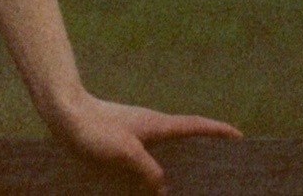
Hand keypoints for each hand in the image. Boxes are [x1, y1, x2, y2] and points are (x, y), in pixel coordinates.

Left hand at [51, 93, 241, 194]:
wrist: (63, 114)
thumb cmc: (95, 127)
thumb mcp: (127, 152)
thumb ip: (149, 173)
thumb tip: (163, 190)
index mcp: (157, 125)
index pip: (194, 125)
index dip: (217, 131)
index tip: (238, 136)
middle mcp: (150, 129)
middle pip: (183, 141)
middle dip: (201, 155)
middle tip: (219, 173)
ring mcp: (135, 137)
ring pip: (162, 155)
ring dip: (174, 170)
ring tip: (186, 188)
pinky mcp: (120, 146)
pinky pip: (143, 162)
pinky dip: (151, 174)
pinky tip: (149, 191)